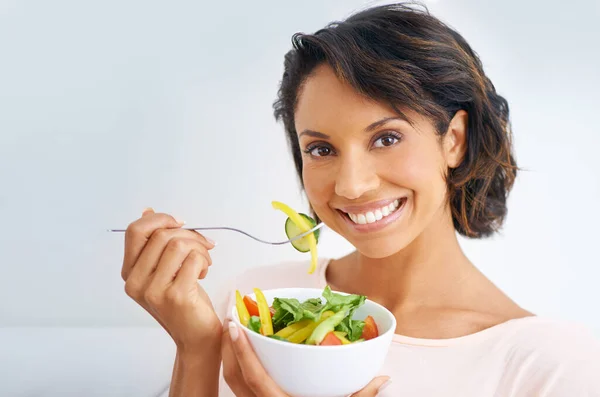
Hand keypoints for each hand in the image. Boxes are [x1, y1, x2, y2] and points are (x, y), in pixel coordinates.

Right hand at [121, 208, 220, 350]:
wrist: (195, 336)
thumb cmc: (183, 301)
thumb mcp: (164, 269)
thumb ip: (154, 243)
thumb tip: (147, 212)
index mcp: (130, 272)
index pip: (135, 231)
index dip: (160, 219)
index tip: (180, 223)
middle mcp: (136, 282)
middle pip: (161, 235)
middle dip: (189, 234)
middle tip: (203, 246)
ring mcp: (154, 291)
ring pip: (178, 244)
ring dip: (198, 248)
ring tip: (204, 261)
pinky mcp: (176, 296)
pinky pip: (193, 259)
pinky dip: (204, 260)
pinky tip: (203, 273)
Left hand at [222, 320, 390, 396]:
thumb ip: (362, 396)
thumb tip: (384, 379)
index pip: (255, 378)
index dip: (243, 352)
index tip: (236, 327)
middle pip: (234, 378)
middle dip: (228, 348)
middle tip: (231, 320)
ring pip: (232, 383)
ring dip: (228, 356)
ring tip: (233, 332)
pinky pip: (238, 390)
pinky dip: (236, 370)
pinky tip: (241, 356)